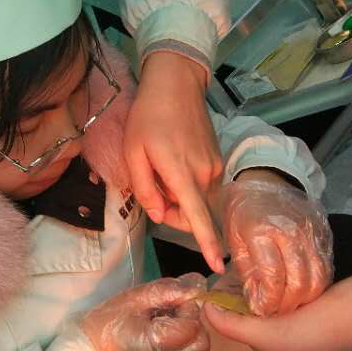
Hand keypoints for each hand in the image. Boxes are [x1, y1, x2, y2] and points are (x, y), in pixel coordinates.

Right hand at [81, 275, 209, 350]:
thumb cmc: (103, 328)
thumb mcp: (131, 300)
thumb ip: (167, 291)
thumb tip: (196, 285)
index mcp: (156, 344)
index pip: (193, 326)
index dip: (188, 309)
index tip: (173, 302)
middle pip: (201, 345)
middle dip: (192, 325)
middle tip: (170, 315)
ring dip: (184, 337)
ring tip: (159, 327)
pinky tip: (154, 343)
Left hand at [125, 51, 224, 271]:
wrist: (176, 84)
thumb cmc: (148, 116)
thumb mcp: (133, 151)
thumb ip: (145, 187)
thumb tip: (158, 215)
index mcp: (182, 173)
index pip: (198, 217)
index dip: (207, 244)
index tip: (218, 266)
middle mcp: (205, 174)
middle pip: (192, 213)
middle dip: (172, 213)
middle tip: (152, 190)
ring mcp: (215, 166)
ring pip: (197, 199)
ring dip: (179, 197)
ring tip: (161, 168)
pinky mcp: (218, 159)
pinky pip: (202, 185)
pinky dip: (188, 184)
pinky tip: (174, 161)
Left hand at [219, 171, 333, 316]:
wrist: (266, 180)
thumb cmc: (243, 212)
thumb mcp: (232, 238)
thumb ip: (244, 271)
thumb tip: (256, 301)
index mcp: (262, 230)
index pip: (273, 276)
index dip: (269, 300)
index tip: (262, 310)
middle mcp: (291, 230)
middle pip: (299, 280)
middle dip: (289, 304)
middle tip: (278, 312)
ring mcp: (311, 230)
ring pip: (318, 276)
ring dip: (306, 297)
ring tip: (291, 304)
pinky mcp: (325, 232)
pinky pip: (326, 265)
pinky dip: (316, 283)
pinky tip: (303, 289)